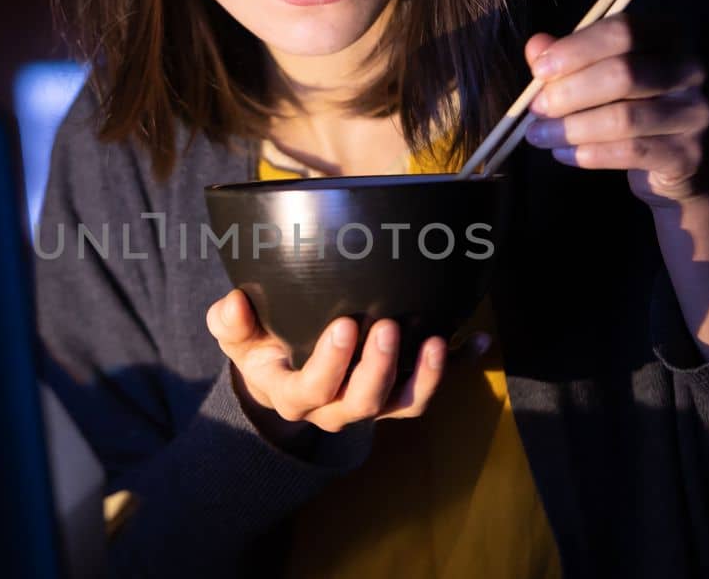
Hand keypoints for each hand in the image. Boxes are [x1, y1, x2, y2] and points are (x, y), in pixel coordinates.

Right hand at [205, 290, 462, 436]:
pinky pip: (430, 385)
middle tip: (388, 326)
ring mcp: (371, 402)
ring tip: (437, 341)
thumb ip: (229, 321)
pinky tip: (479, 340)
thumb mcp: (236, 335)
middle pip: (363, 403)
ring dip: (425, 377)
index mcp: (294, 394)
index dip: (331, 364)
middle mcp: (335, 407)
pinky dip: (457, 366)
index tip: (343, 324)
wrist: (284, 371)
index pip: (312, 390)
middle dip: (378, 368)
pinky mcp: (398, 392)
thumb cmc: (260, 345)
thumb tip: (234, 302)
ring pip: (403, 404)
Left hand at [521, 14, 708, 207]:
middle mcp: (691, 69)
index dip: (576, 49)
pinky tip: (562, 154)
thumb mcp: (600, 75)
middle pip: (623, 74)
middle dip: (569, 92)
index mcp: (670, 36)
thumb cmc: (633, 107)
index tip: (539, 71)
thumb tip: (535, 47)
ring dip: (571, 128)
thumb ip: (570, 58)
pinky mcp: (688, 154)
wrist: (675, 164)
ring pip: (623, 118)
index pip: (623, 31)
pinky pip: (630, 152)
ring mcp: (695, 112)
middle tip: (536, 109)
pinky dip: (588, 154)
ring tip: (538, 135)